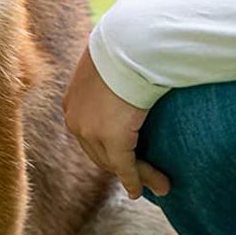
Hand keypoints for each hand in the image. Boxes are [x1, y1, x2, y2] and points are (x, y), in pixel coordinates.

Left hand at [62, 42, 170, 200]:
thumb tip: (128, 68)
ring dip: (138, 175)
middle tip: (142, 178)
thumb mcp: (110, 60)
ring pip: (115, 163)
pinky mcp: (114, 140)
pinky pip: (127, 167)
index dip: (106, 149)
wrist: (130, 42)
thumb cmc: (126, 44)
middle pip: (99, 153)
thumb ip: (111, 73)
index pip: (89, 133)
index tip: (122, 159)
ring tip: (162, 185)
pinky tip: (142, 191)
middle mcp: (76, 120)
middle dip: (122, 167)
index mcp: (73, 102)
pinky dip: (136, 181)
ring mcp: (92, 132)